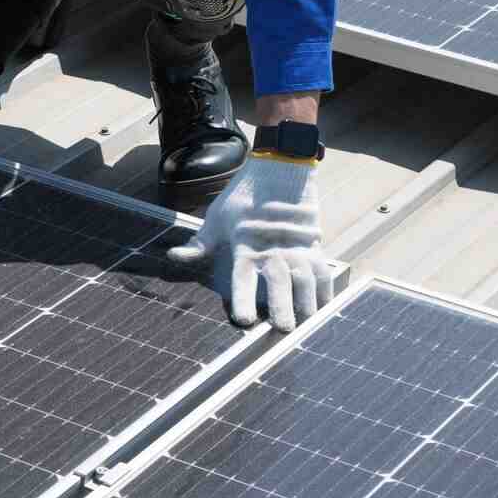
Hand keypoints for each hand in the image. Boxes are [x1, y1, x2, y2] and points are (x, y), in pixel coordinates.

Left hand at [167, 153, 331, 331]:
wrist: (279, 167)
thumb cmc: (243, 196)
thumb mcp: (217, 218)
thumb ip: (199, 243)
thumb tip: (173, 256)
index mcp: (246, 246)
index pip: (243, 278)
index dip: (243, 300)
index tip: (243, 321)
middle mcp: (273, 250)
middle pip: (280, 284)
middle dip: (282, 308)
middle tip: (284, 330)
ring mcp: (297, 249)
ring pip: (305, 282)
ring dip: (306, 305)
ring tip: (305, 326)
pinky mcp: (314, 246)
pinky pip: (323, 274)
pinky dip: (324, 293)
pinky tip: (323, 312)